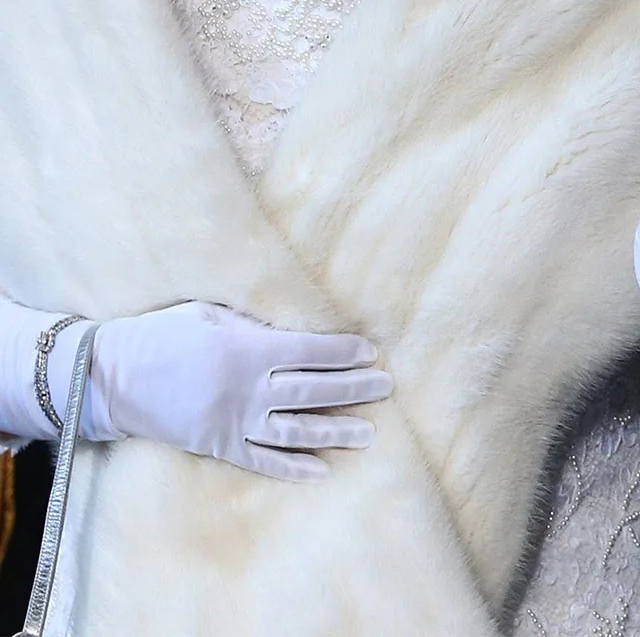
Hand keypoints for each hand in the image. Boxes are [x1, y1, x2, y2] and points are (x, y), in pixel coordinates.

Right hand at [92, 301, 392, 481]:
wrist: (109, 378)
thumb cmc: (162, 335)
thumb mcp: (212, 315)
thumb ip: (255, 324)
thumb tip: (294, 329)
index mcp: (247, 351)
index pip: (310, 352)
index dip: (345, 353)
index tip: (371, 353)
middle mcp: (245, 390)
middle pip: (311, 391)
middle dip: (353, 389)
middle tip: (385, 388)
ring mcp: (231, 422)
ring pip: (294, 431)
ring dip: (333, 432)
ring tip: (368, 433)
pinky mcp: (215, 446)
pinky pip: (260, 460)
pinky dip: (291, 467)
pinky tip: (321, 470)